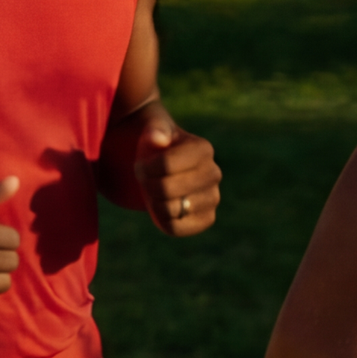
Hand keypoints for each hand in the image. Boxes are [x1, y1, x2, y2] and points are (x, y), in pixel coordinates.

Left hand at [134, 118, 220, 239]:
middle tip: (147, 179)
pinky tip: (163, 206)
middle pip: (166, 189)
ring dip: (154, 202)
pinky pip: (177, 228)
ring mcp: (213, 198)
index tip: (142, 164)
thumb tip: (158, 138)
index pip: (165, 165)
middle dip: (148, 185)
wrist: (162, 168)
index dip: (145, 168)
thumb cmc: (156, 145)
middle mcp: (214, 173)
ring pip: (171, 209)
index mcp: (203, 149)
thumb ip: (155, 128)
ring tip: (157, 191)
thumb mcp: (153, 129)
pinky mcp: (206, 219)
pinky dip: (162, 220)